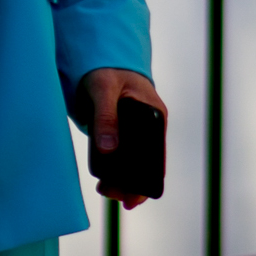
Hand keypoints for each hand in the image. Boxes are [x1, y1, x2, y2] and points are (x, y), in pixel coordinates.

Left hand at [77, 68, 166, 210]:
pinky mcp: (121, 132)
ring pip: (133, 162)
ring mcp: (135, 130)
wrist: (99, 59)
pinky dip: (115, 170)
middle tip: (111, 195)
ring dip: (121, 179)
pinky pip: (122, 156)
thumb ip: (105, 117)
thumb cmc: (106, 69)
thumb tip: (109, 149)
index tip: (135, 196)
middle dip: (132, 183)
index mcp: (153, 114)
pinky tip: (105, 181)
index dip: (148, 178)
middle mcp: (149, 125)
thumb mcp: (103, 89)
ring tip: (105, 191)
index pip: (156, 154)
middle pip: (146, 163)